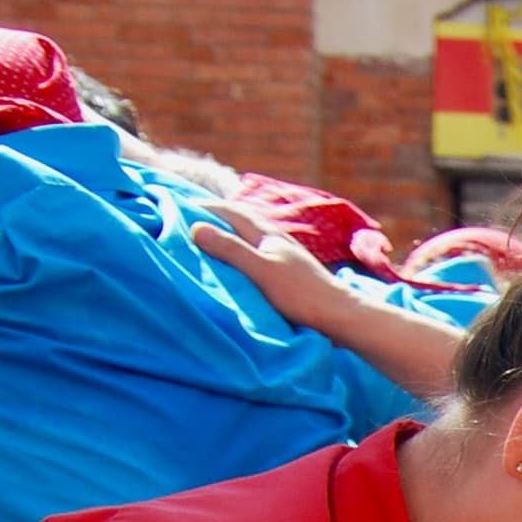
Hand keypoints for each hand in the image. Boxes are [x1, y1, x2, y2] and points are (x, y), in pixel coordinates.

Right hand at [192, 206, 349, 331]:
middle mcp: (277, 240)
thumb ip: (230, 249)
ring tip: (211, 241)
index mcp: (268, 234)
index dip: (205, 207)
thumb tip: (196, 227)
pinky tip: (242, 266)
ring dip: (231, 235)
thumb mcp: (260, 270)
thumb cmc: (301, 294)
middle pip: (241, 221)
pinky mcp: (292, 275)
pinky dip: (243, 254)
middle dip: (216, 218)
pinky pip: (259, 256)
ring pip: (251, 238)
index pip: (230, 211)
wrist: (342, 317)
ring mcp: (286, 257)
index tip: (178, 204)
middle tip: (189, 218)